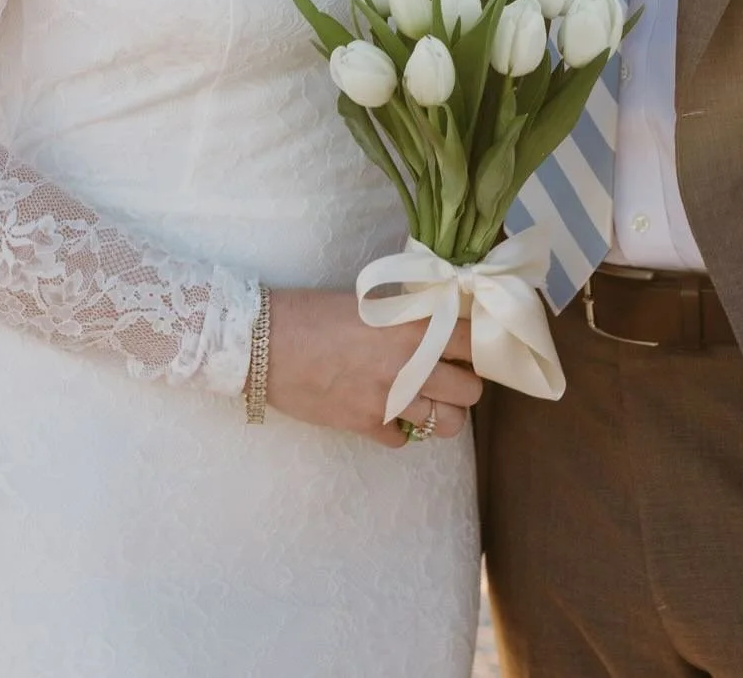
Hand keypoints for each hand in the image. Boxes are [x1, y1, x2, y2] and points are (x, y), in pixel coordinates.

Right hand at [264, 289, 481, 447]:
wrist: (266, 342)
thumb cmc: (313, 312)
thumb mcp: (370, 303)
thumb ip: (407, 317)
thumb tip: (435, 325)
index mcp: (412, 327)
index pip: (473, 342)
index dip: (477, 347)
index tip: (469, 348)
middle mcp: (409, 365)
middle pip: (470, 392)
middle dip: (465, 385)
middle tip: (448, 376)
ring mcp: (389, 399)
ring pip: (447, 425)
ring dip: (442, 413)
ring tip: (426, 400)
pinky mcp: (365, 425)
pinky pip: (404, 440)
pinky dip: (400, 430)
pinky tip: (386, 412)